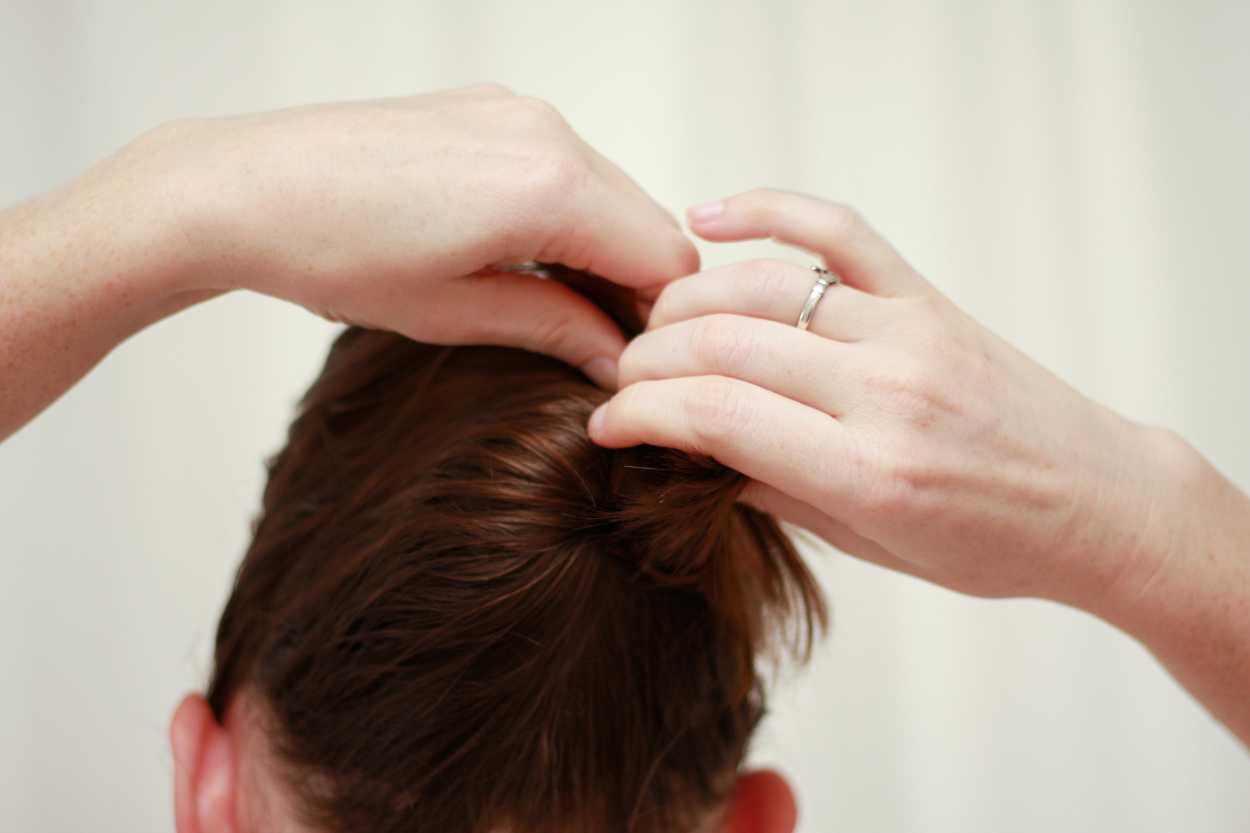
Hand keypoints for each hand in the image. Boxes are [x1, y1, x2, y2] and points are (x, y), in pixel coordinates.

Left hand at [127, 85, 697, 385]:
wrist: (242, 187)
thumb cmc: (333, 254)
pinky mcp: (489, 106)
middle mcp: (548, 133)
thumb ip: (557, 329)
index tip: (635, 367)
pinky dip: (568, 214)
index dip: (662, 322)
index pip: (665, 260)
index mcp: (550, 186)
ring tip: (559, 307)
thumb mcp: (456, 312)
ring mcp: (518, 111)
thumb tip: (616, 360)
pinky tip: (525, 256)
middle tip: (601, 348)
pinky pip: (565, 165)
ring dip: (604, 250)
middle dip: (639, 287)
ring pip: (610, 192)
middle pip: (648, 221)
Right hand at [588, 188, 1184, 608]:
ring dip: (686, 300)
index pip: (718, 416)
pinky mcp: (928, 298)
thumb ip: (777, 494)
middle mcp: (886, 393)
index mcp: (869, 472)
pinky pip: (839, 232)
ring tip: (654, 326)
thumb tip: (694, 450)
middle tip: (621, 378)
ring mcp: (908, 333)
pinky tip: (710, 217)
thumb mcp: (872, 548)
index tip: (606, 422)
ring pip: (763, 287)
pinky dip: (769, 209)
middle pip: (725, 345)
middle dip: (648, 359)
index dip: (640, 412)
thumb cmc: (990, 542)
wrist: (1098, 503)